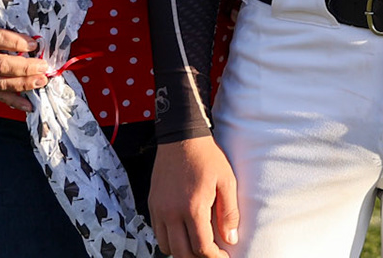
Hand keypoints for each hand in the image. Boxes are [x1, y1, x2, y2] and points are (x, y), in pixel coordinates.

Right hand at [0, 12, 48, 103]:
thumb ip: (9, 34)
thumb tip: (36, 45)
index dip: (17, 42)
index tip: (34, 44)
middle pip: (0, 65)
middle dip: (25, 68)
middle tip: (43, 66)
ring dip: (23, 84)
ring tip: (40, 81)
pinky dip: (14, 102)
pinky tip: (29, 105)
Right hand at [151, 136, 239, 257]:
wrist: (181, 136)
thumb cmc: (206, 157)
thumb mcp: (226, 181)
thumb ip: (229, 213)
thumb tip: (231, 239)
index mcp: (192, 207)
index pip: (201, 247)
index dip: (214, 257)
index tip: (223, 256)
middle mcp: (171, 212)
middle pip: (181, 253)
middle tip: (211, 254)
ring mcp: (159, 209)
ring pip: (166, 246)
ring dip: (182, 251)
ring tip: (197, 245)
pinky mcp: (152, 204)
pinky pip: (157, 232)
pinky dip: (170, 239)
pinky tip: (183, 231)